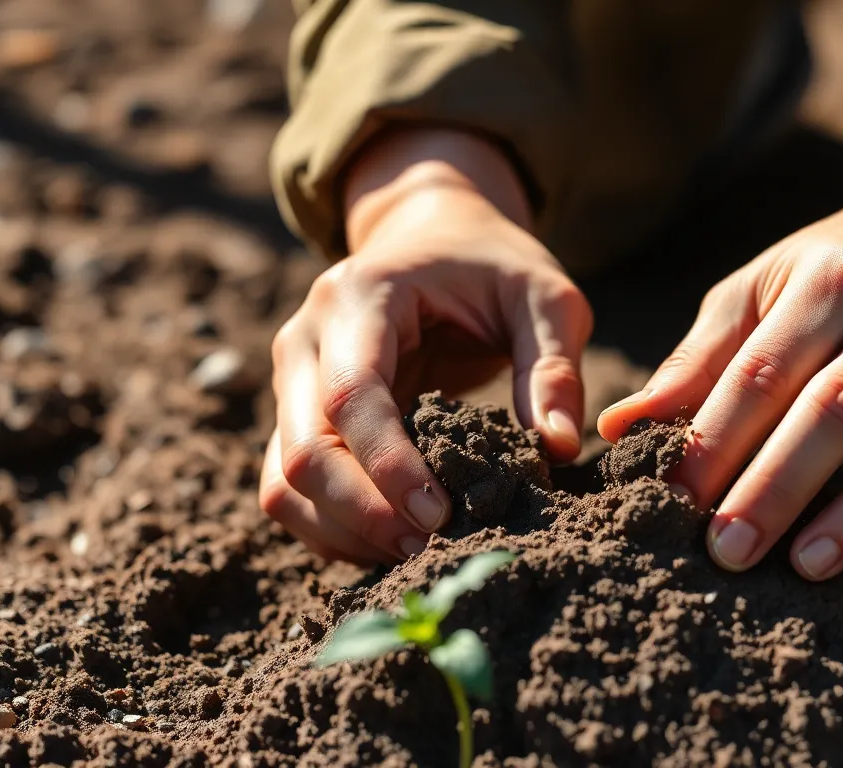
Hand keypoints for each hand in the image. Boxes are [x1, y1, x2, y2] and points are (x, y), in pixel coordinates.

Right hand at [260, 128, 591, 562]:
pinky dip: (333, 529)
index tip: (440, 515)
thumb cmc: (492, 264)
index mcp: (359, 297)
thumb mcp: (544, 296)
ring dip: (343, 531)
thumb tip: (559, 448)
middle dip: (362, 513)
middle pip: (302, 449)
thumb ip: (554, 365)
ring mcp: (291, 381)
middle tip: (434, 548)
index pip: (350, 395)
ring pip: (284, 481)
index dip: (388, 465)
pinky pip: (291, 490)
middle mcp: (305, 339)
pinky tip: (393, 543)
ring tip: (418, 555)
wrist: (434, 234)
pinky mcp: (297, 418)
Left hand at [598, 105, 842, 578]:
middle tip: (725, 551)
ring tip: (801, 568)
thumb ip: (700, 356)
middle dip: (777, 487)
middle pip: (837, 410)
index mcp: (837, 277)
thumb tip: (621, 426)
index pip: (766, 369)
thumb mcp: (769, 283)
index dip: (717, 437)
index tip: (673, 496)